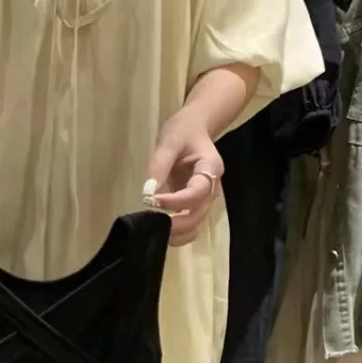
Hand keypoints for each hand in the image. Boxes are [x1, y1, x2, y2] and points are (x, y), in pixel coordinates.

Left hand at [146, 109, 223, 246]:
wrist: (195, 129)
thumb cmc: (183, 131)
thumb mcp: (169, 141)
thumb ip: (159, 166)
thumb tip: (148, 193)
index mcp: (210, 168)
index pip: (197, 192)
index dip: (176, 201)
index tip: (153, 201)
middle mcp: (212, 188)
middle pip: (198, 214)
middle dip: (176, 223)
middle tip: (152, 223)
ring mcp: (206, 200)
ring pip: (196, 225)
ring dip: (177, 233)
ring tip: (155, 230)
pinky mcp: (197, 206)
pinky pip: (191, 226)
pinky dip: (178, 233)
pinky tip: (161, 231)